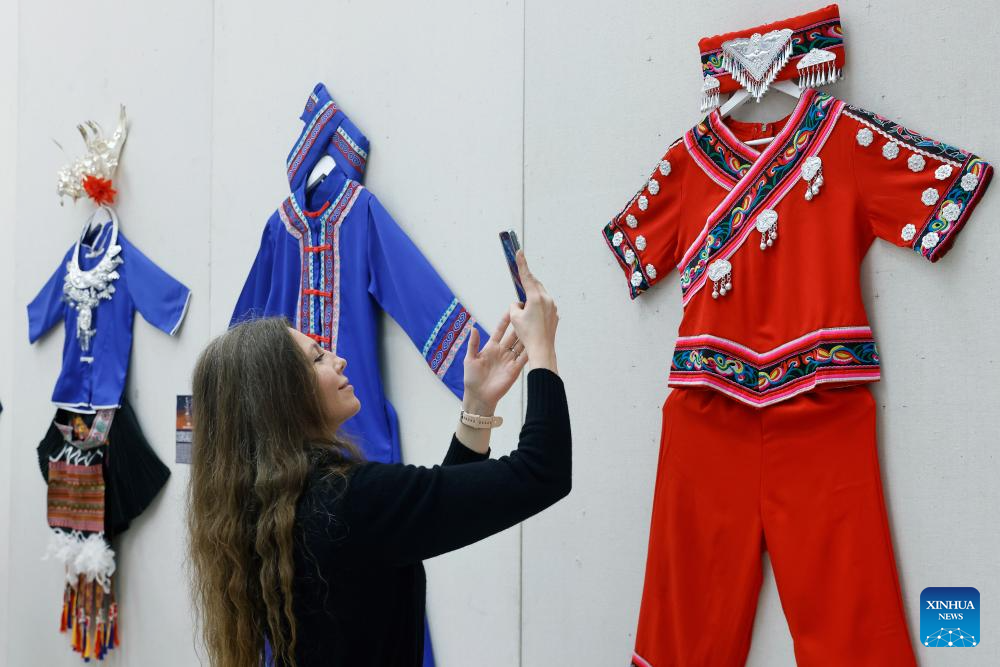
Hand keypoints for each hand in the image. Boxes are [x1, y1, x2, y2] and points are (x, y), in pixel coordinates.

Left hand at [462, 311, 528, 413]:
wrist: (479, 396)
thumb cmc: (472, 378)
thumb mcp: (470, 358)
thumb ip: (473, 343)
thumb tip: (473, 327)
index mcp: (491, 347)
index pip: (500, 330)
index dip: (505, 320)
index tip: (511, 309)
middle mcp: (502, 351)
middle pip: (513, 336)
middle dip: (520, 325)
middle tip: (527, 314)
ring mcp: (510, 360)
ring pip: (520, 345)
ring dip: (526, 336)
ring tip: (535, 326)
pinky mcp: (515, 369)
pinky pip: (524, 358)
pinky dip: (530, 350)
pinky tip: (536, 343)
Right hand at [508, 251, 558, 372]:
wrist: (542, 349)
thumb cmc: (527, 334)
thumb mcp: (514, 318)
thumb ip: (515, 306)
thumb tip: (519, 304)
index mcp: (535, 298)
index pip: (526, 277)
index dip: (521, 264)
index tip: (519, 252)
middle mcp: (546, 299)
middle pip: (535, 285)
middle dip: (527, 282)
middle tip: (520, 279)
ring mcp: (552, 307)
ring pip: (540, 295)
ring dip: (532, 296)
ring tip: (524, 307)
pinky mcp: (555, 314)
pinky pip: (545, 305)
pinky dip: (537, 306)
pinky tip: (532, 316)